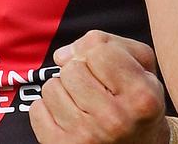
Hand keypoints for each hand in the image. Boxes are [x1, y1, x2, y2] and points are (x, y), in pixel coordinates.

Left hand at [29, 30, 169, 143]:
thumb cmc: (138, 100)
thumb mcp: (141, 65)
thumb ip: (105, 42)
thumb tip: (61, 56)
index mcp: (141, 97)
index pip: (99, 51)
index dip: (100, 55)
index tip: (110, 72)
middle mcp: (115, 119)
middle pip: (71, 68)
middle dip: (80, 72)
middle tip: (97, 90)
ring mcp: (88, 137)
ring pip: (51, 87)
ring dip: (64, 91)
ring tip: (84, 105)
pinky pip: (37, 110)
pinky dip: (48, 110)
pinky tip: (69, 118)